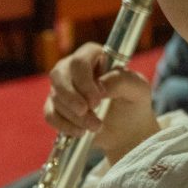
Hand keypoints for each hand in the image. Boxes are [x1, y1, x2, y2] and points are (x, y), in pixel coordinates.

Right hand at [44, 42, 160, 163]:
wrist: (127, 130)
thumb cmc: (133, 103)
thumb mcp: (138, 89)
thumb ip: (122, 81)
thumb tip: (99, 85)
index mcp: (93, 55)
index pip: (79, 61)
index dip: (84, 82)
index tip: (97, 101)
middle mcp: (73, 67)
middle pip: (58, 75)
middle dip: (71, 98)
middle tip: (87, 113)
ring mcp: (62, 87)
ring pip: (56, 98)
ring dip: (75, 116)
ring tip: (96, 127)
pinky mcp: (56, 106)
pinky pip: (50, 114)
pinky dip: (64, 125)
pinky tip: (80, 132)